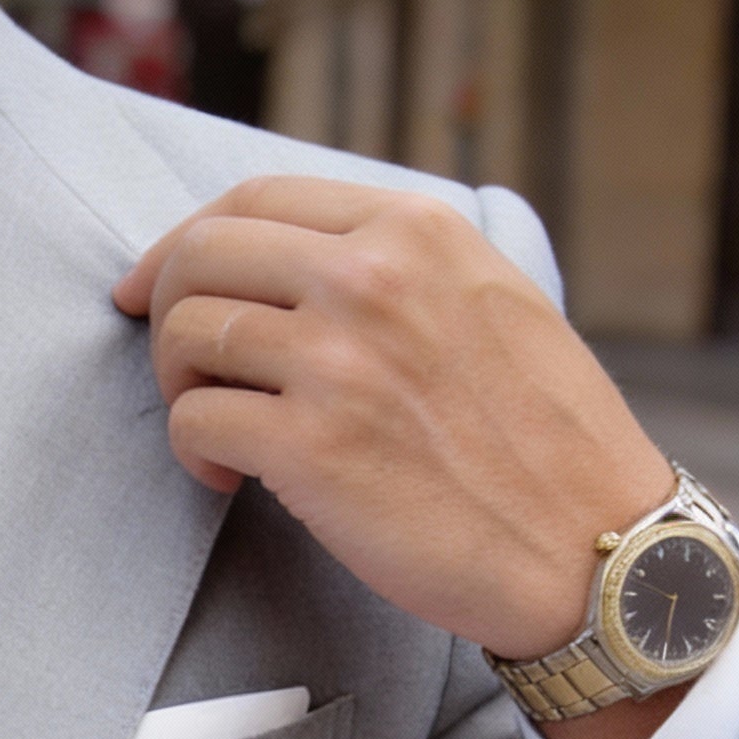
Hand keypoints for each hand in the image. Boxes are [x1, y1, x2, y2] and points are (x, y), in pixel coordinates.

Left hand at [113, 177, 672, 662]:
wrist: (585, 540)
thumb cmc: (535, 436)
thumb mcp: (484, 297)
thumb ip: (394, 264)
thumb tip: (285, 261)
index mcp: (413, 230)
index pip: (253, 197)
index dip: (184, 240)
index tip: (152, 283)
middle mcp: (371, 279)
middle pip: (200, 256)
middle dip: (163, 311)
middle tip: (182, 369)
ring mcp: (337, 361)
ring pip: (185, 335)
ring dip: (178, 387)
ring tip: (220, 429)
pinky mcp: (309, 446)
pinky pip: (193, 420)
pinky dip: (192, 452)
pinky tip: (230, 478)